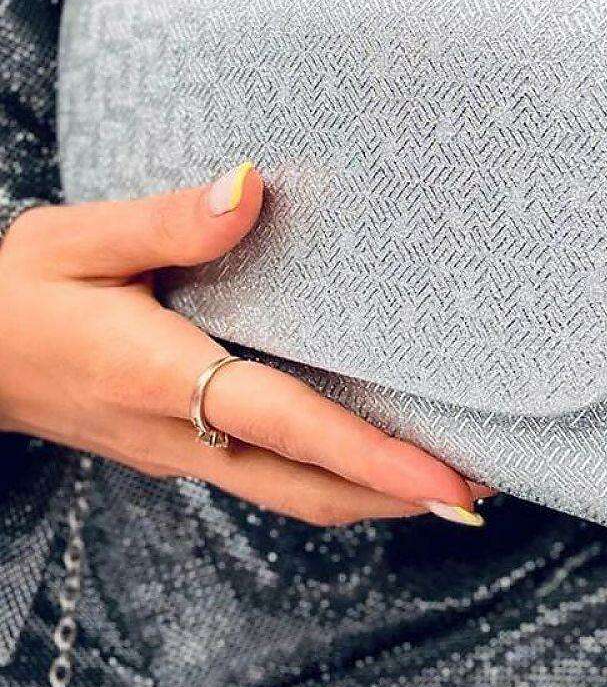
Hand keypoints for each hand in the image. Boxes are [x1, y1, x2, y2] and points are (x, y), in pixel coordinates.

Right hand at [0, 166, 485, 526]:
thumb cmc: (16, 294)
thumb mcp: (76, 239)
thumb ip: (168, 221)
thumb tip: (252, 188)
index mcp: (156, 377)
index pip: (283, 423)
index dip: (368, 455)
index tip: (442, 475)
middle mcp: (178, 433)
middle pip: (306, 487)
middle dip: (396, 496)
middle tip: (481, 488)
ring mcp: (179, 455)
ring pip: (291, 494)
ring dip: (372, 498)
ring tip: (449, 483)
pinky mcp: (178, 453)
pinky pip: (269, 478)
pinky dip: (331, 479)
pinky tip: (368, 458)